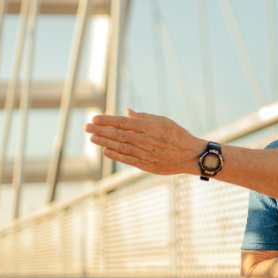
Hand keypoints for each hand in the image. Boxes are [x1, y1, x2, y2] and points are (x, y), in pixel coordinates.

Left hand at [85, 109, 205, 174]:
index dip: (106, 120)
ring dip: (103, 142)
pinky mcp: (146, 165)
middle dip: (100, 130)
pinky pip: (126, 159)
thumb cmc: (178, 136)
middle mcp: (145, 140)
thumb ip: (144, 117)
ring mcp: (145, 154)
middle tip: (87, 127)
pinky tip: (105, 151)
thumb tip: (126, 113)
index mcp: (149, 127)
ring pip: (119, 147)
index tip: (94, 118)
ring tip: (92, 138)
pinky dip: (114, 155)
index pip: (122, 123)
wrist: (191, 156)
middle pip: (117, 134)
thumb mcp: (164, 121)